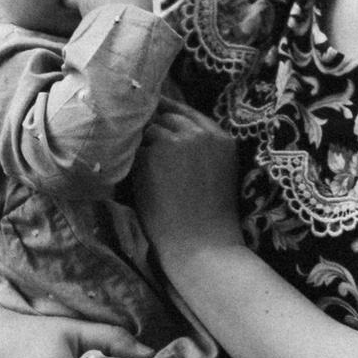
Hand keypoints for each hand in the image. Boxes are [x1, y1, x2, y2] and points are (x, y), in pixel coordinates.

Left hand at [131, 101, 241, 259]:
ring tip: (148, 175)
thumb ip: (199, 146)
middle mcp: (201, 133)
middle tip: (150, 156)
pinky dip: (134, 164)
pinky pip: (136, 150)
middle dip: (155, 132)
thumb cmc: (207, 218)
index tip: (153, 116)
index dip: (168, 112)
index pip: (188, 112)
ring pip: (149, 131)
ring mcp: (177, 140)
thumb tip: (164, 125)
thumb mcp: (217, 171)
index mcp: (222, 139)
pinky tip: (142, 185)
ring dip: (144, 148)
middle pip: (166, 117)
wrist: (200, 245)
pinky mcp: (154, 152)